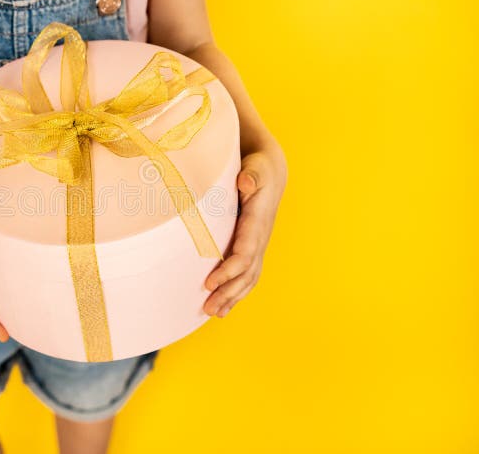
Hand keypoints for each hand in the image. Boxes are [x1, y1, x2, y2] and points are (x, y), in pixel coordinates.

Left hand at [203, 144, 286, 317]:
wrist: (271, 171)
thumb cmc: (258, 168)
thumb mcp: (256, 167)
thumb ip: (252, 175)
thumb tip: (246, 181)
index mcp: (258, 222)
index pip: (245, 253)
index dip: (228, 270)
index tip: (209, 283)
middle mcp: (261, 237)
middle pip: (246, 272)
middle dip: (228, 291)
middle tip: (207, 307)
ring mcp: (259, 245)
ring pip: (248, 278)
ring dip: (232, 297)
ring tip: (212, 312)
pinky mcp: (253, 248)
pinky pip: (248, 275)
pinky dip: (237, 292)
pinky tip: (223, 307)